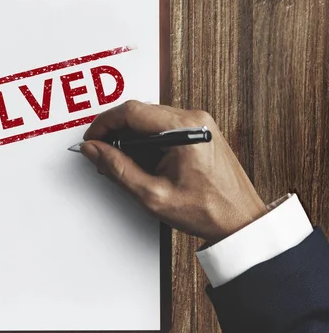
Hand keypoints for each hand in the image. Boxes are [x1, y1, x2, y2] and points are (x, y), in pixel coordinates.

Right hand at [81, 100, 266, 243]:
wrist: (240, 221)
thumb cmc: (207, 211)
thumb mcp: (152, 195)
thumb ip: (117, 168)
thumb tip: (94, 150)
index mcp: (185, 129)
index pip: (131, 111)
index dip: (104, 124)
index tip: (92, 139)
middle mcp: (194, 119)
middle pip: (140, 112)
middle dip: (115, 131)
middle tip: (102, 154)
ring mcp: (199, 123)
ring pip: (150, 119)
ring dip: (131, 137)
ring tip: (123, 163)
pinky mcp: (200, 131)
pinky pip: (163, 126)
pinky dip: (146, 140)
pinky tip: (142, 161)